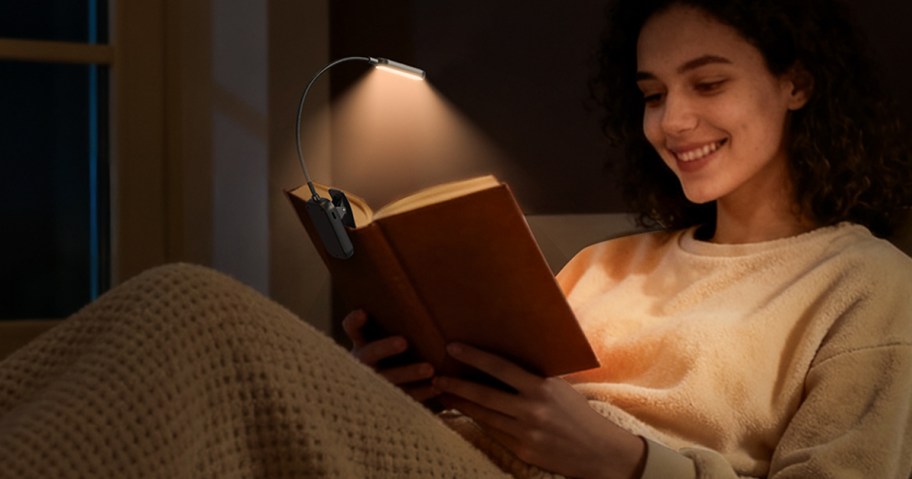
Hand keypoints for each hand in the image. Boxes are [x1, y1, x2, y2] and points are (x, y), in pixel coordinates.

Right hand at [342, 309, 439, 402]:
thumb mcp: (389, 339)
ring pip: (389, 380)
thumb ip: (400, 322)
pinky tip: (438, 387)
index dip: (355, 322)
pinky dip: (422, 393)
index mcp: (362, 345)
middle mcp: (364, 364)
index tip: (363, 312)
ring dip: (408, 373)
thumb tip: (428, 286)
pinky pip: (406, 398)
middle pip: (370, 355)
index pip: (352, 330)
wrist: (385, 397)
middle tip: (403, 341)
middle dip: (385, 347)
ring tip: (430, 369)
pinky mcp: (390, 403)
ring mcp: (375, 385)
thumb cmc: (395, 356)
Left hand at [433, 343, 644, 478]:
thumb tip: (502, 362)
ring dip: (459, 404)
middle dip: (455, 385)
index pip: (500, 367)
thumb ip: (532, 378)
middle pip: (483, 394)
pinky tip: (465, 413)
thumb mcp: (559, 387)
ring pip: (483, 415)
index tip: (452, 347)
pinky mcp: (522, 451)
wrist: (599, 451)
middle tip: (435, 377)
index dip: (473, 356)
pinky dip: (477, 421)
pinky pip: (493, 433)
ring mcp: (525, 433)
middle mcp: (531, 409)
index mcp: (541, 387)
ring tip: (442, 394)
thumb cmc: (577, 413)